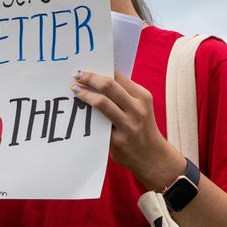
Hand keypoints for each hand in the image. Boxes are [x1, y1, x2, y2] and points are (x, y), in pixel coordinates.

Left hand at [71, 70, 180, 188]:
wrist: (152, 157)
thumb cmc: (141, 127)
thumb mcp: (140, 107)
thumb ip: (124, 95)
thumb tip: (97, 80)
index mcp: (143, 97)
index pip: (119, 77)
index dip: (101, 70)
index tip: (86, 69)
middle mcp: (137, 109)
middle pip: (109, 86)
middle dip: (90, 78)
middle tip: (76, 75)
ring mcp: (127, 125)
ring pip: (102, 103)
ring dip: (85, 94)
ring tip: (75, 90)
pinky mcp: (117, 140)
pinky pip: (98, 124)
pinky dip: (87, 115)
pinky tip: (79, 111)